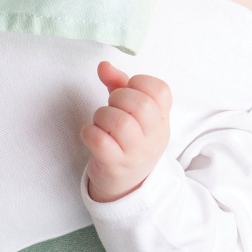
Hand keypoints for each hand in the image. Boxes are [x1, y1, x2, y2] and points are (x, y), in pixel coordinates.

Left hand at [81, 60, 170, 202]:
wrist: (127, 185)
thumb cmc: (128, 141)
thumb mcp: (132, 113)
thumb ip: (118, 85)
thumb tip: (104, 66)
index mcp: (161, 119)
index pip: (160, 90)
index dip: (139, 83)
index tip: (128, 90)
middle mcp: (153, 136)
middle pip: (141, 105)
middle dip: (118, 98)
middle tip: (111, 106)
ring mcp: (135, 152)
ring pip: (120, 123)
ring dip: (102, 115)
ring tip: (100, 122)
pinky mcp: (115, 165)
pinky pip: (100, 141)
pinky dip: (90, 133)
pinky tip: (92, 135)